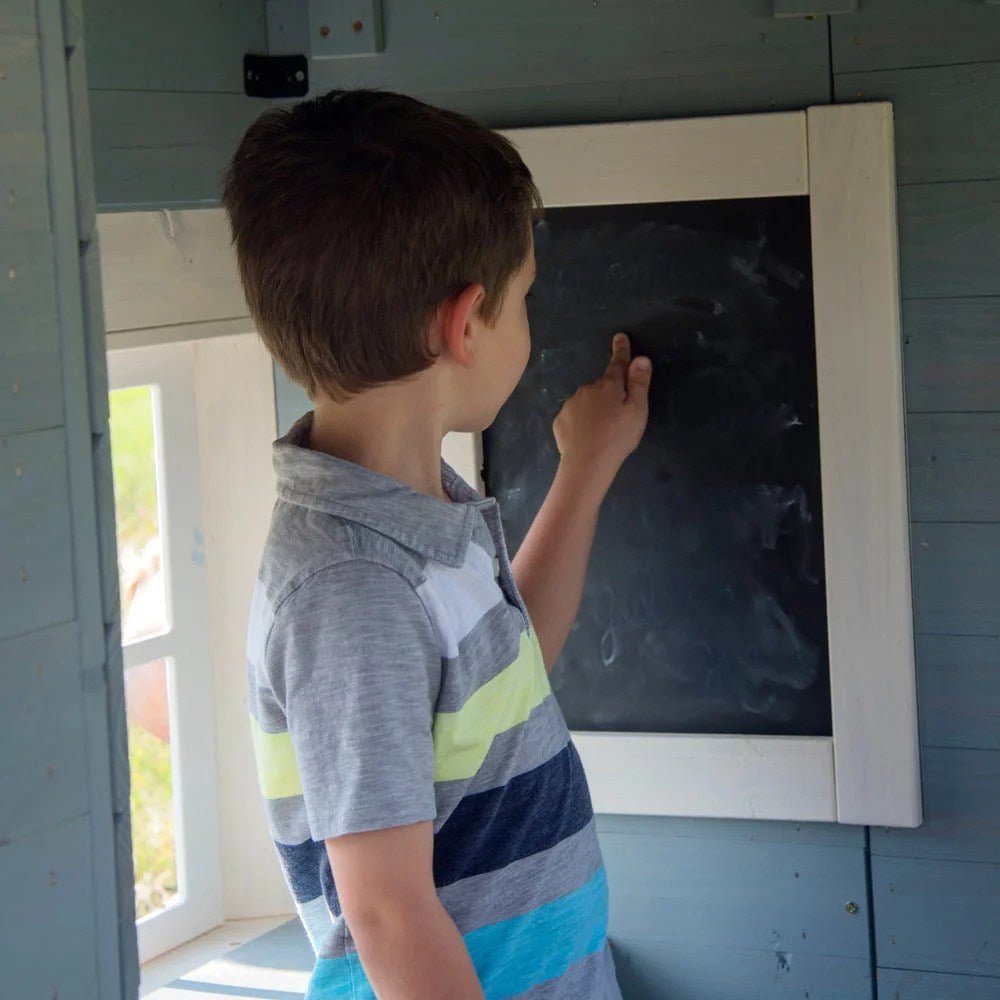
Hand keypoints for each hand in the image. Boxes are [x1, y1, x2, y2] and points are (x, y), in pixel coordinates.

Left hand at [552, 333, 651, 494]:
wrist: (586, 464)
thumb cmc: (617, 437)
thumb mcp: (637, 411)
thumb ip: (638, 384)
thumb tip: (640, 358)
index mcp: (608, 385)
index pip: (617, 364)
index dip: (621, 351)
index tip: (620, 337)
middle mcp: (587, 389)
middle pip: (602, 387)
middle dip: (609, 395)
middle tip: (617, 418)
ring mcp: (570, 404)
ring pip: (586, 401)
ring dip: (593, 410)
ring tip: (601, 432)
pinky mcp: (559, 421)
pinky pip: (573, 416)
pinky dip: (580, 423)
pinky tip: (586, 438)